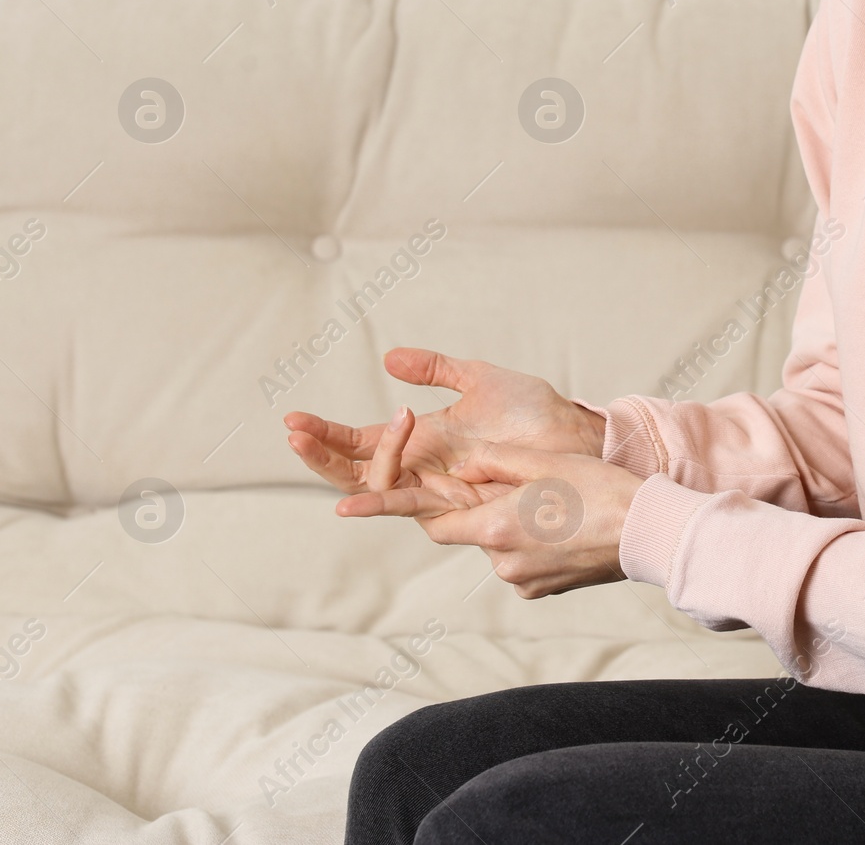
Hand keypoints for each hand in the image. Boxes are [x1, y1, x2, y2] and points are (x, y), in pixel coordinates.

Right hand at [283, 347, 606, 498]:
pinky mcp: (458, 505)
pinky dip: (378, 499)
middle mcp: (422, 471)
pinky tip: (351, 500)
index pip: (360, 442)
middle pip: (356, 470)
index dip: (326, 434)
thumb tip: (389, 359)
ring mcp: (437, 491)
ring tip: (309, 442)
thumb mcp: (478, 380)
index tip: (291, 418)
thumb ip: (435, 369)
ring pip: (375, 486)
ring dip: (339, 467)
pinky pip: (410, 505)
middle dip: (320, 453)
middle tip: (294, 432)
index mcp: (420, 442)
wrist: (573, 436)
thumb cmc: (533, 413)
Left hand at [367, 439, 644, 598]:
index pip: (439, 522)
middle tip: (521, 485)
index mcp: (497, 528)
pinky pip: (522, 564)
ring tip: (554, 504)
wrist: (647, 532)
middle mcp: (504, 563)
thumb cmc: (600, 490)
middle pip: (472, 531)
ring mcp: (524, 581)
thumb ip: (492, 460)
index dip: (425, 505)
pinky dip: (531, 545)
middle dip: (485, 509)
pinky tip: (563, 526)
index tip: (400, 498)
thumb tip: (458, 466)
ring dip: (511, 525)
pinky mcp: (543, 591)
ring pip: (499, 546)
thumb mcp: (544, 461)